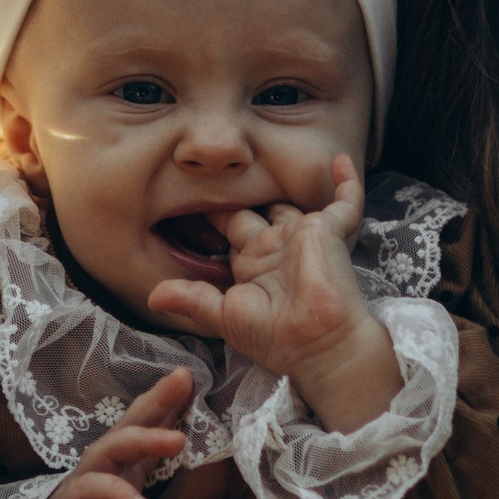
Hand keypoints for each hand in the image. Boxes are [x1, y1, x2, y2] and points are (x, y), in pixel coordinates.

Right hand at [0, 378, 209, 498]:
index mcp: (120, 478)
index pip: (147, 438)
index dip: (169, 410)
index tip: (196, 383)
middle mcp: (101, 475)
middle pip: (129, 429)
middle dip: (156, 403)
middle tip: (184, 379)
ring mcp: (80, 489)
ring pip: (109, 451)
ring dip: (142, 440)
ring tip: (177, 439)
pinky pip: (89, 491)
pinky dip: (114, 492)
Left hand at [146, 156, 402, 433]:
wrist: (317, 344)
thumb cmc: (275, 337)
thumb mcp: (225, 316)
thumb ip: (192, 298)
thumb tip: (152, 297)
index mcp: (253, 265)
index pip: (231, 231)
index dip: (213, 215)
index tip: (190, 195)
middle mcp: (277, 247)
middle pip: (256, 211)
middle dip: (239, 192)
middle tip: (218, 168)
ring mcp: (304, 236)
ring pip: (291, 202)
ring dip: (281, 183)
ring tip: (261, 154)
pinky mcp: (329, 230)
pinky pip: (345, 201)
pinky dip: (345, 181)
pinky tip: (339, 160)